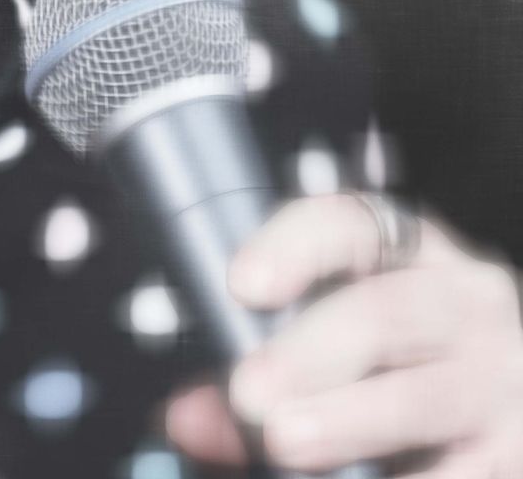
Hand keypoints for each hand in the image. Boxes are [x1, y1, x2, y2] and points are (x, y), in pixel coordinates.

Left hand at [163, 192, 522, 474]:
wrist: (499, 401)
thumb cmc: (396, 357)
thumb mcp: (331, 335)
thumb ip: (253, 365)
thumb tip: (187, 417)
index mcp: (407, 249)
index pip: (348, 223)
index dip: (292, 248)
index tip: (241, 283)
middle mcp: (463, 300)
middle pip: (380, 315)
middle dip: (305, 356)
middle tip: (248, 395)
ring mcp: (500, 378)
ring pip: (419, 397)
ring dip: (346, 423)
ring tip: (283, 441)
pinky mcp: (517, 451)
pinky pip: (459, 473)